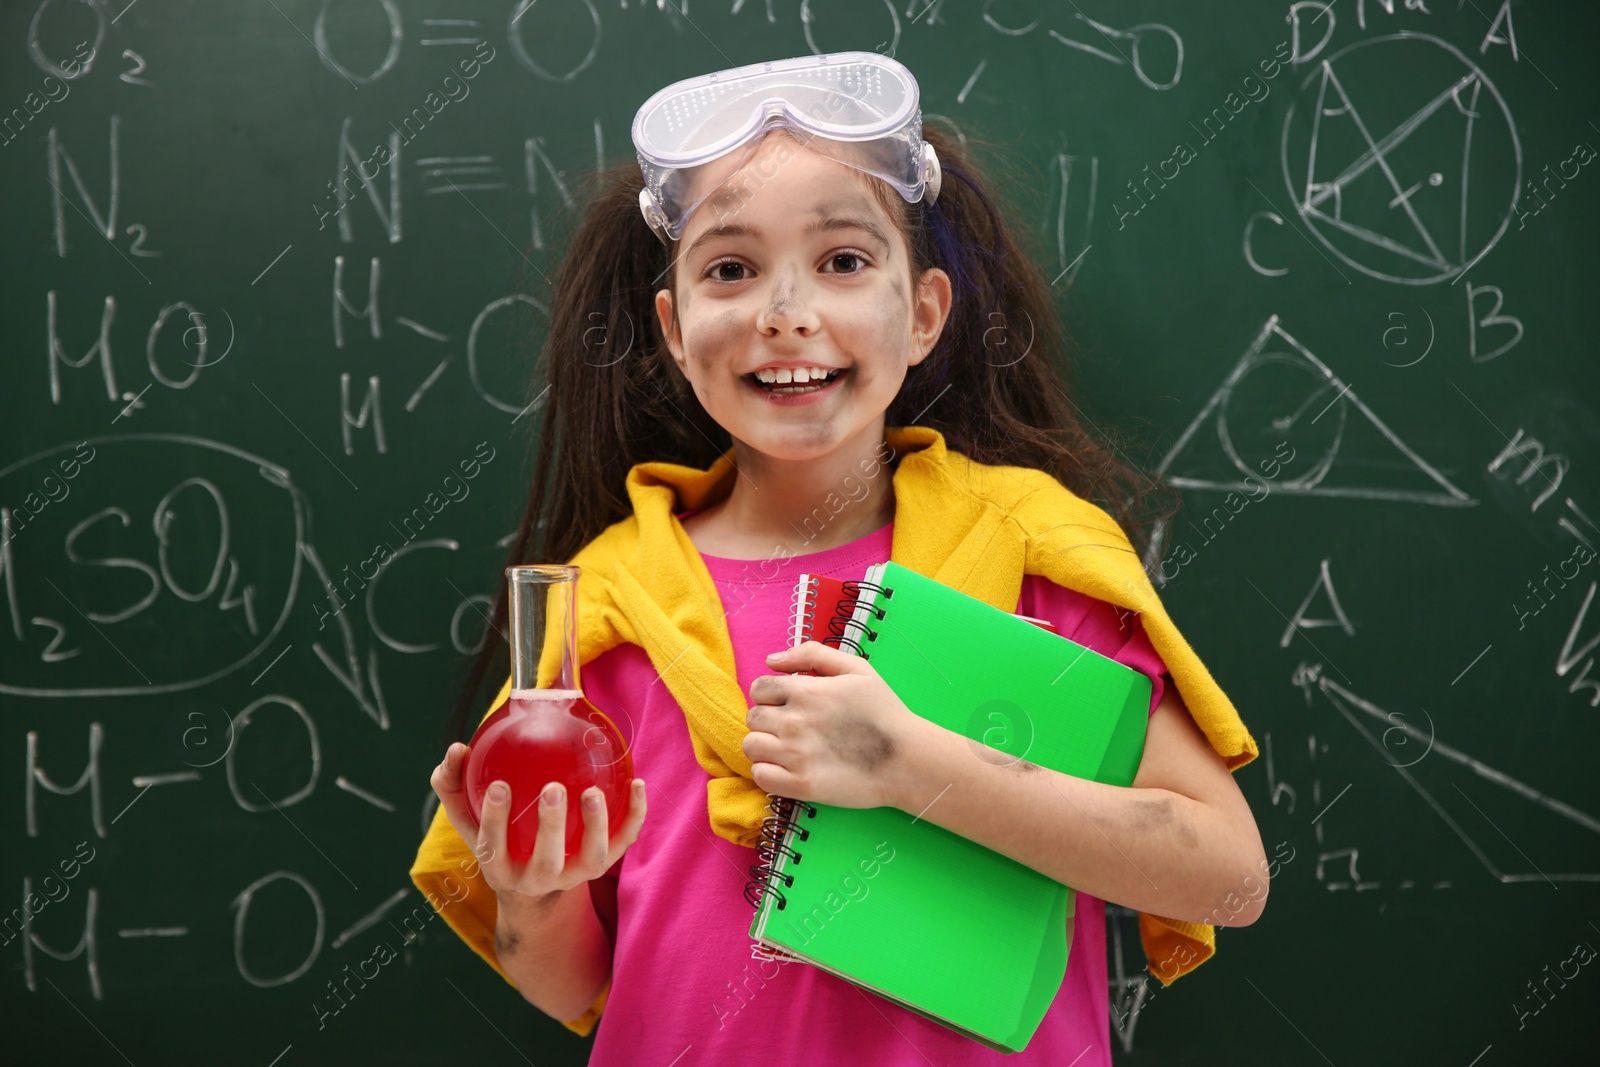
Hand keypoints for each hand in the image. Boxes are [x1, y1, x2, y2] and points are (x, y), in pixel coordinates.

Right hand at [430, 742, 646, 904]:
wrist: (530, 886)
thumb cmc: (498, 837)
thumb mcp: (469, 818)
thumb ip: (454, 784)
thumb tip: (456, 748)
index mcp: (499, 869)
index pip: (492, 848)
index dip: (494, 821)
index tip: (499, 786)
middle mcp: (537, 879)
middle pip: (546, 861)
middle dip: (549, 828)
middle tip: (552, 788)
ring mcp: (572, 876)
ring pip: (590, 860)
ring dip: (595, 827)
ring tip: (593, 791)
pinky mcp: (600, 867)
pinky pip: (622, 843)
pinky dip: (633, 817)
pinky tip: (638, 784)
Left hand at [743, 640, 922, 808]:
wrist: (906, 759)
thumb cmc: (884, 712)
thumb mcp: (856, 668)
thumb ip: (812, 654)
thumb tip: (772, 660)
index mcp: (804, 691)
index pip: (759, 688)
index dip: (770, 695)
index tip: (787, 705)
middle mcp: (794, 722)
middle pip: (753, 718)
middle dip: (768, 721)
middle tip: (791, 728)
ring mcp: (795, 755)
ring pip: (751, 747)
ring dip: (764, 747)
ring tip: (787, 749)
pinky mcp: (800, 785)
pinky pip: (760, 776)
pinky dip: (768, 773)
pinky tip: (787, 769)